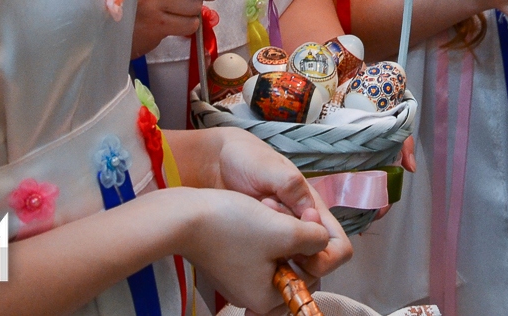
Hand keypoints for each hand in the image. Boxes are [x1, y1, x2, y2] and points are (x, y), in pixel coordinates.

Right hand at [178, 187, 330, 314]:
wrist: (183, 217)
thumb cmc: (232, 226)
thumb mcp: (284, 232)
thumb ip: (314, 240)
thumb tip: (324, 242)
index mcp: (267, 298)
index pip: (310, 275)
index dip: (312, 243)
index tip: (301, 219)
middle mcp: (252, 295)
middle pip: (292, 264)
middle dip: (294, 234)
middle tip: (279, 212)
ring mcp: (238, 279)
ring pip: (276, 252)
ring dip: (278, 228)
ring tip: (265, 209)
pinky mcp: (228, 261)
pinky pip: (257, 247)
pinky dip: (261, 229)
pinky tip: (252, 212)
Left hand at [205, 129, 353, 278]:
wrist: (218, 164)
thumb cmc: (246, 159)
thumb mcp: (268, 167)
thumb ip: (290, 184)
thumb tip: (309, 211)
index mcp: (312, 210)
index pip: (339, 247)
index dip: (326, 255)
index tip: (299, 245)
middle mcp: (300, 231)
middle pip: (317, 267)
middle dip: (296, 263)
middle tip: (270, 245)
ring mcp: (280, 243)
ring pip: (294, 274)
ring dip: (276, 266)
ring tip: (253, 242)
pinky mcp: (261, 252)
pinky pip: (271, 273)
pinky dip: (260, 270)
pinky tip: (243, 251)